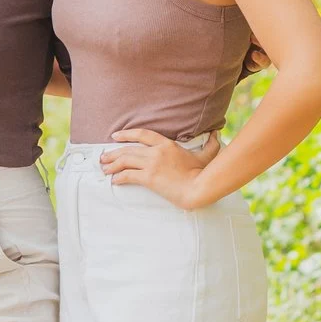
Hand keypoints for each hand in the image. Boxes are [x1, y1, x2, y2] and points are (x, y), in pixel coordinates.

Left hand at [101, 127, 218, 209]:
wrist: (199, 187)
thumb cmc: (203, 173)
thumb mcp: (206, 155)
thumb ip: (211, 144)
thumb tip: (217, 134)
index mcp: (167, 144)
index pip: (142, 134)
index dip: (126, 134)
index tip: (115, 136)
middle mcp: (156, 152)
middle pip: (128, 149)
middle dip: (113, 153)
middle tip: (103, 158)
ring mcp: (152, 164)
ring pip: (125, 161)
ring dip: (112, 165)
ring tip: (104, 169)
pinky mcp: (149, 178)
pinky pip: (128, 175)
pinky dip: (118, 178)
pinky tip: (114, 180)